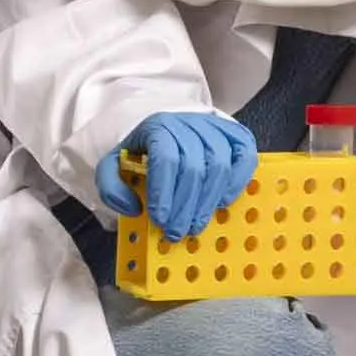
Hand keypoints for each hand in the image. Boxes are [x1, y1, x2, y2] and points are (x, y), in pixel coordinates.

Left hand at [98, 110, 260, 245]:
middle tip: (177, 232)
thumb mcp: (116, 164)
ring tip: (196, 225)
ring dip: (207, 201)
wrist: (172, 128)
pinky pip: (245, 157)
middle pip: (194, 167)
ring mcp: (216, 128)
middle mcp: (189, 123)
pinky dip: (236, 182)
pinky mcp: (237, 136)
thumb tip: (133, 207)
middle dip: (185, 206)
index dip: (165, 193)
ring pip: (219, 164)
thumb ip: (111, 186)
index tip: (160, 221)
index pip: (166, 159)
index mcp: (158, 127)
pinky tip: (222, 203)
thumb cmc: (145, 152)